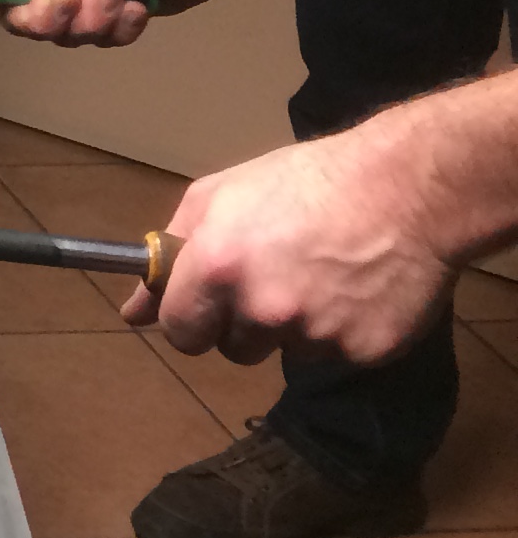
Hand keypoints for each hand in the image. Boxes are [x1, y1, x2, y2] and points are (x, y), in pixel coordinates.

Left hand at [128, 120, 455, 367]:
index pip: (179, 332)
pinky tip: (355, 289)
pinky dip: (340, 330)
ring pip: (285, 350)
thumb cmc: (303, 182)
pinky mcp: (363, 352)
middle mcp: (262, 308)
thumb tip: (133, 312)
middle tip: (272, 281)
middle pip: (232, 348)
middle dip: (242, 324)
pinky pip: (335, 355)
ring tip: (320, 276)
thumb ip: (169, 255)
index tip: (202, 309)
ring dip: (294, 326)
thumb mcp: (219, 197)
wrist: (405, 189)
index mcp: (216, 268)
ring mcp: (315, 335)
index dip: (189, 321)